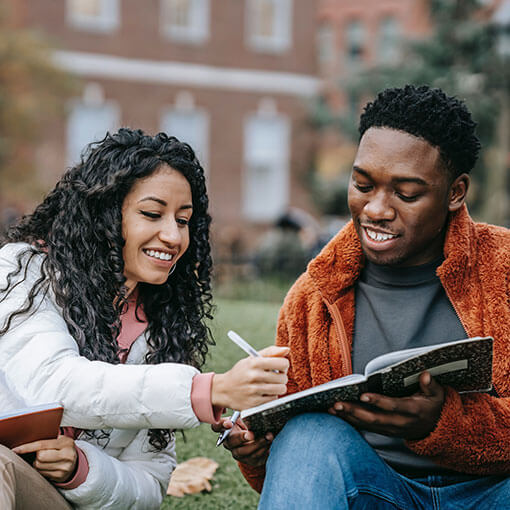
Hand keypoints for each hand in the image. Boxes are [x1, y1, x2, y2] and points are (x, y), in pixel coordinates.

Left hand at [12, 435, 77, 482]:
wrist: (76, 462)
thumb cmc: (64, 448)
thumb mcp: (61, 440)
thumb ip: (49, 439)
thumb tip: (28, 440)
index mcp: (66, 443)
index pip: (42, 444)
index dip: (28, 447)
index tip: (16, 449)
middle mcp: (67, 455)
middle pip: (40, 457)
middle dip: (37, 455)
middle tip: (41, 452)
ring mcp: (64, 468)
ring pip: (38, 466)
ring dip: (37, 463)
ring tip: (45, 459)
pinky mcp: (59, 477)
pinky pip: (41, 473)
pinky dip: (40, 469)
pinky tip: (46, 465)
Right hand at [211, 346, 289, 409]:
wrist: (224, 389)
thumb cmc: (242, 372)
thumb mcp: (252, 358)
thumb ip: (270, 352)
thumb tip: (287, 349)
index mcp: (255, 362)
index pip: (283, 363)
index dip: (283, 365)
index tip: (279, 367)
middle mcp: (254, 376)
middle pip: (283, 378)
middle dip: (281, 377)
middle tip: (274, 377)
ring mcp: (254, 391)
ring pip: (280, 390)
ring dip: (278, 388)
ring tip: (270, 385)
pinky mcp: (254, 403)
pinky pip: (273, 400)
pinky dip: (271, 397)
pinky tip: (263, 393)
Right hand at [212, 417, 272, 466]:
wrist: (258, 440)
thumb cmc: (249, 424)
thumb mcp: (245, 417)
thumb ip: (245, 414)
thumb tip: (253, 410)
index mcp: (225, 429)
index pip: (217, 427)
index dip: (221, 425)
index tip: (229, 423)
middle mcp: (229, 442)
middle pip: (231, 442)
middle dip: (242, 438)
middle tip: (252, 434)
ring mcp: (237, 453)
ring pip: (244, 452)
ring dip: (257, 444)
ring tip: (268, 436)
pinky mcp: (248, 460)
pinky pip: (254, 457)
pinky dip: (263, 449)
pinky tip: (269, 442)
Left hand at [328, 371, 445, 439]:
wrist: (435, 428)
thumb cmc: (433, 405)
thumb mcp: (437, 394)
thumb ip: (431, 385)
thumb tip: (425, 374)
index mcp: (412, 411)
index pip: (393, 406)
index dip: (378, 402)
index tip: (363, 394)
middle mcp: (399, 422)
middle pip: (374, 419)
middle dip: (354, 411)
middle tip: (337, 403)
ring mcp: (390, 429)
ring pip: (367, 425)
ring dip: (348, 417)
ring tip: (332, 408)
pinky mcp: (384, 431)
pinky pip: (365, 427)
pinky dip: (350, 421)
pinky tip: (336, 414)